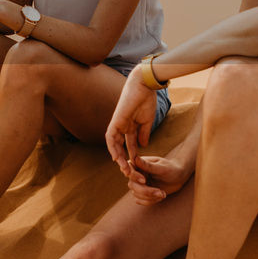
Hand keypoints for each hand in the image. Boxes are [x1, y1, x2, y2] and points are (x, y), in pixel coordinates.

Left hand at [105, 68, 157, 182]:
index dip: (133, 156)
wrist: (145, 86)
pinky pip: (110, 137)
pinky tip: (116, 157)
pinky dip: (112, 147)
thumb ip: (143, 133)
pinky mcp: (116, 121)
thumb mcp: (147, 121)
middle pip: (121, 147)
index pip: (130, 145)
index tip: (138, 167)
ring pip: (114, 144)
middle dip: (125, 160)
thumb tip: (143, 146)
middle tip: (130, 173)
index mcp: (131, 127)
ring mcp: (118, 124)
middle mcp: (123, 127)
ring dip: (118, 157)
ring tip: (124, 169)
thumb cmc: (147, 100)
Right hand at [124, 154, 192, 205]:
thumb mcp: (161, 167)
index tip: (144, 180)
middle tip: (160, 192)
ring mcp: (138, 184)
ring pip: (136, 194)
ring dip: (150, 197)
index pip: (129, 170)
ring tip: (163, 194)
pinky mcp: (142, 193)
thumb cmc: (172, 169)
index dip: (134, 176)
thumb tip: (135, 158)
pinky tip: (160, 196)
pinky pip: (140, 201)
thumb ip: (148, 165)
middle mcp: (136, 174)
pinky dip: (150, 201)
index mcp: (138, 164)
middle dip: (146, 191)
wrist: (179, 177)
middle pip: (132, 185)